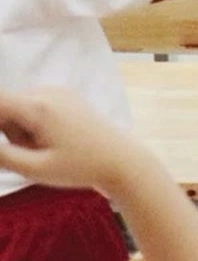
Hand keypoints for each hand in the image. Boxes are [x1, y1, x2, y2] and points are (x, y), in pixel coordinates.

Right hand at [0, 87, 141, 194]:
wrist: (122, 160)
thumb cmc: (80, 167)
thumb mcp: (34, 168)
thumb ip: (2, 155)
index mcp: (39, 105)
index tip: (9, 145)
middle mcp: (48, 91)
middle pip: (5, 107)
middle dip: (6, 131)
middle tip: (28, 152)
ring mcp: (59, 92)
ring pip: (18, 108)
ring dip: (18, 129)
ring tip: (42, 149)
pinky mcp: (66, 97)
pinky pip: (34, 107)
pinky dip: (32, 124)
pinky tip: (51, 140)